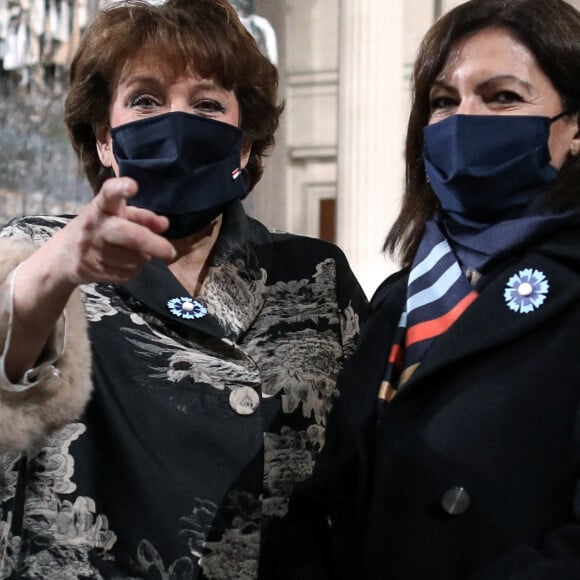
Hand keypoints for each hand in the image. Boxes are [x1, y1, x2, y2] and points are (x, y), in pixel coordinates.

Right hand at [50, 176, 175, 285]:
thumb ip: (142, 217)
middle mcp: (94, 226)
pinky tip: (124, 263)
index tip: (132, 186)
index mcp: (101, 207)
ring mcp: (90, 250)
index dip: (120, 189)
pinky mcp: (91, 270)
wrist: (61, 256)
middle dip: (153, 243)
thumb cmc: (98, 229)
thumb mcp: (116, 216)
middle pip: (128, 235)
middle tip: (170, 252)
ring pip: (134, 259)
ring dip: (143, 257)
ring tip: (134, 251)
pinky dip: (134, 269)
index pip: (109, 194)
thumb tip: (164, 224)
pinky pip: (128, 273)